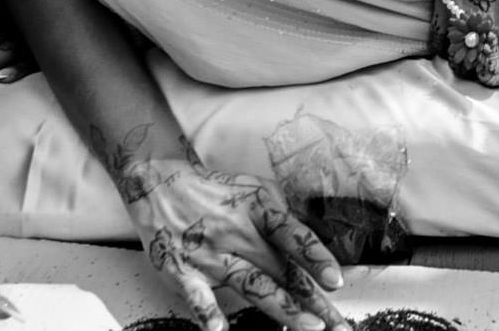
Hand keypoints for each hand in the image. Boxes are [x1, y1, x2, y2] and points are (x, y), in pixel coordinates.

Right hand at [106, 131, 350, 330]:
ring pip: (251, 284)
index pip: (293, 235)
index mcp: (258, 210)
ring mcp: (210, 254)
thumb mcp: (256, 192)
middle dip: (312, 300)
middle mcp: (237, 232)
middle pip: (280, 270)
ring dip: (281, 307)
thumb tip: (313, 251)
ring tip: (308, 328)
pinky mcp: (182, 270)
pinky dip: (207, 314)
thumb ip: (282, 221)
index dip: (315, 257)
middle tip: (337, 325)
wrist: (160, 183)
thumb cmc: (218, 193)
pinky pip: (196, 295)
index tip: (336, 280)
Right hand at [431, 0, 498, 85]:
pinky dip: (447, 49)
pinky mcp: (441, 5)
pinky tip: (457, 45)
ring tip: (479, 63)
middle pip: (490, 69)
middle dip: (496, 75)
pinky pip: (440, 42)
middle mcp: (488, 17)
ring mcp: (461, 14)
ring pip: (463, 60)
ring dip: (471, 65)